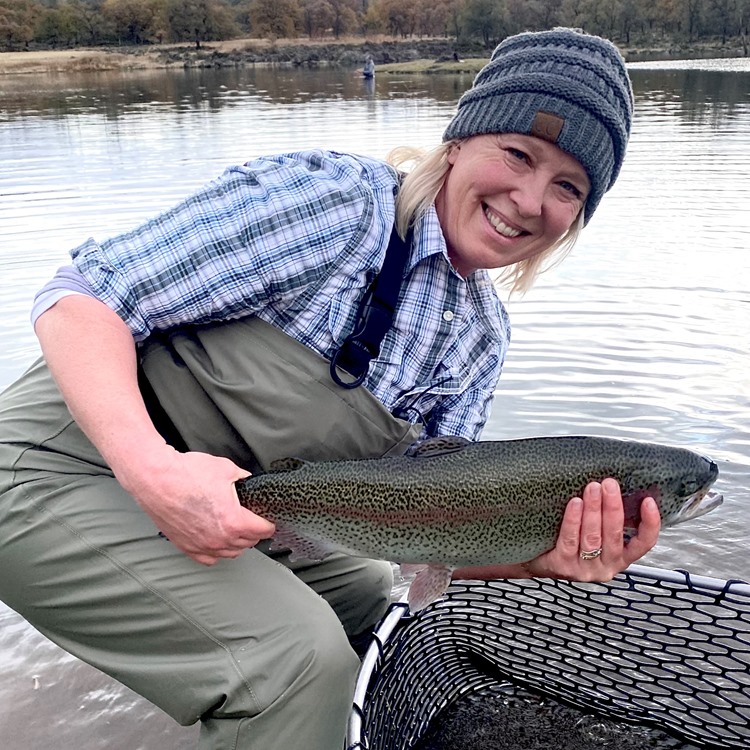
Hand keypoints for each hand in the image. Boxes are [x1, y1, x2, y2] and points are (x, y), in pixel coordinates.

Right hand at [118, 447, 275, 565]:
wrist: (155, 479)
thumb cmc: (186, 473)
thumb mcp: (226, 469)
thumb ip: (244, 479)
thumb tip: (250, 483)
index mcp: (234, 522)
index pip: (264, 530)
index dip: (269, 520)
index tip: (268, 516)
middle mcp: (219, 539)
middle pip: (249, 542)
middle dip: (254, 530)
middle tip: (252, 518)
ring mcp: (202, 545)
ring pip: (231, 553)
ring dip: (238, 542)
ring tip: (236, 528)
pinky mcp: (186, 546)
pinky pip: (209, 559)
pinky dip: (216, 551)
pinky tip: (217, 540)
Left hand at [525, 478, 660, 580]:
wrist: (538, 560)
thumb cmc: (570, 541)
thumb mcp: (596, 533)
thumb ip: (608, 518)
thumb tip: (614, 486)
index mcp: (620, 557)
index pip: (643, 544)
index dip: (650, 524)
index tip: (648, 501)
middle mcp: (607, 566)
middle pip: (614, 535)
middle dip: (613, 507)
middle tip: (610, 484)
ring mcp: (585, 569)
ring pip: (593, 537)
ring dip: (594, 510)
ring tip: (592, 488)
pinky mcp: (564, 566)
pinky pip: (570, 539)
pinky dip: (574, 520)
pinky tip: (575, 503)